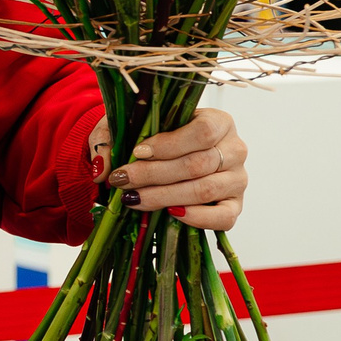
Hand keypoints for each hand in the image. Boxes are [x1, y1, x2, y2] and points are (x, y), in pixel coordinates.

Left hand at [92, 108, 247, 230]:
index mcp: (219, 121)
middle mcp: (235, 149)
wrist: (166, 158)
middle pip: (198, 164)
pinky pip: (224, 217)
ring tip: (134, 198)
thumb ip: (113, 139)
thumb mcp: (132, 127)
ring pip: (205, 190)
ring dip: (165, 197)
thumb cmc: (154, 138)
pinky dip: (198, 218)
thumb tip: (103, 170)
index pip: (202, 132)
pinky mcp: (235, 205)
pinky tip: (170, 214)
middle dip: (154, 174)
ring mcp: (238, 179)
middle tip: (123, 180)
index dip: (168, 144)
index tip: (137, 152)